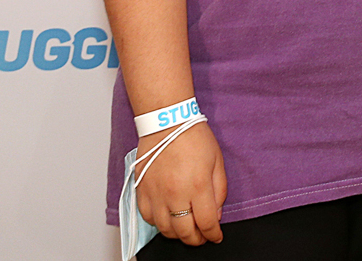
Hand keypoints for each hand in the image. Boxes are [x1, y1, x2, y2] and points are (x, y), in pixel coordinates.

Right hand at [133, 122, 227, 244]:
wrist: (167, 122)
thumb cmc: (193, 137)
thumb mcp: (217, 161)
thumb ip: (219, 191)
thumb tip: (216, 214)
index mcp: (197, 186)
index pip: (206, 223)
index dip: (213, 234)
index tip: (216, 236)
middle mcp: (174, 194)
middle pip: (184, 232)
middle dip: (196, 239)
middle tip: (202, 237)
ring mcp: (155, 195)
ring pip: (165, 229)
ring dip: (177, 234)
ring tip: (186, 229)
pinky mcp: (141, 191)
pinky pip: (148, 218)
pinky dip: (159, 224)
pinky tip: (168, 219)